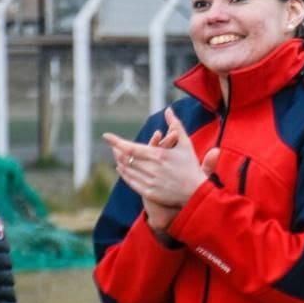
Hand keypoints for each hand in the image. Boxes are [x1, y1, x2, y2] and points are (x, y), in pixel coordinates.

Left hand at [105, 108, 219, 223]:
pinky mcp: (149, 193)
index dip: (116, 142)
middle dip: (117, 151)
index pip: (131, 147)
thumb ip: (176, 125)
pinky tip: (122, 169)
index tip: (106, 136)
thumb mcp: (186, 143)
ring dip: (120, 161)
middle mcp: (152, 169)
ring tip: (117, 155)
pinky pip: (131, 182)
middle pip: (126, 158)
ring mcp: (150, 182)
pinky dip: (124, 174)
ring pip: (127, 170)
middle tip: (113, 145)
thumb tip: (168, 110)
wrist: (197, 192)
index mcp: (159, 156)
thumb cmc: (191, 166)